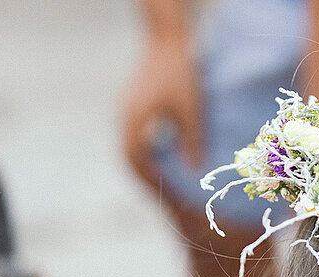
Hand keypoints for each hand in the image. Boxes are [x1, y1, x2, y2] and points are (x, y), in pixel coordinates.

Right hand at [120, 35, 202, 190]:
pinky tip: (160, 156)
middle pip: (127, 157)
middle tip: (161, 193)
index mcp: (136, 120)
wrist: (166, 41)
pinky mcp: (131, 105)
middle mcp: (125, 117)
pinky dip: (143, 150)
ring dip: (142, 164)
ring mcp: (125, 110)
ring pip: (128, 146)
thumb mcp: (191, 109)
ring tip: (161, 180)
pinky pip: (132, 135)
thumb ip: (192, 140)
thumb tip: (193, 171)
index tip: (165, 194)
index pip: (137, 161)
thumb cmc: (181, 72)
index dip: (149, 180)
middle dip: (143, 177)